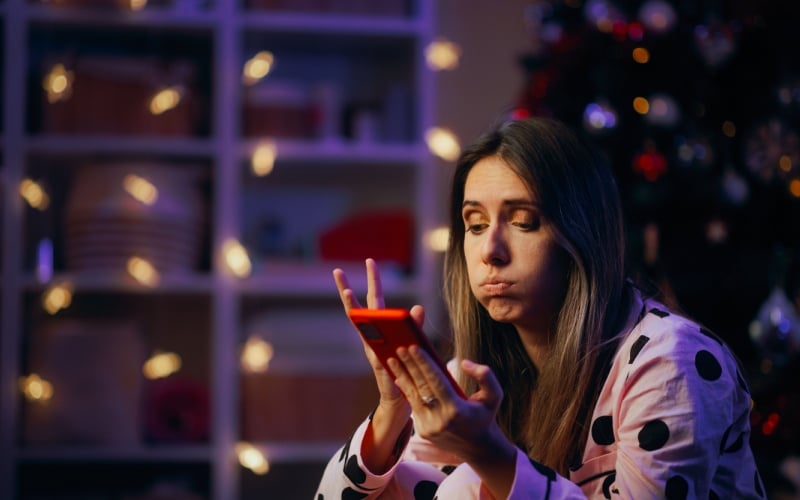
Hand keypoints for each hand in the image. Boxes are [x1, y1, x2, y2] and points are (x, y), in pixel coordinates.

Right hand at [334, 258, 421, 415]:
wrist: (403, 399)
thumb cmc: (407, 371)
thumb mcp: (414, 345)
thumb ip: (415, 326)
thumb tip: (419, 307)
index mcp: (381, 330)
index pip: (376, 302)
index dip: (373, 282)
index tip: (369, 262)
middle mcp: (372, 337)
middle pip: (360, 309)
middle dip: (347, 289)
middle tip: (337, 270)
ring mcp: (371, 349)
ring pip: (360, 326)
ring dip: (352, 308)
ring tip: (346, 291)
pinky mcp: (377, 362)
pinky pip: (372, 345)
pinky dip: (369, 334)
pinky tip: (362, 321)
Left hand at [389, 347, 516, 493]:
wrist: (478, 448)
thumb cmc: (485, 416)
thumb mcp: (494, 396)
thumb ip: (485, 376)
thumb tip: (464, 363)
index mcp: (456, 410)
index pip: (437, 382)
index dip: (424, 364)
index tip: (414, 347)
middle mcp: (440, 420)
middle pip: (421, 387)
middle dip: (409, 366)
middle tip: (399, 347)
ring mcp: (429, 427)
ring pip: (413, 396)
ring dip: (402, 376)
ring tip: (392, 358)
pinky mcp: (423, 431)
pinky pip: (413, 405)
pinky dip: (405, 389)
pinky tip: (398, 374)